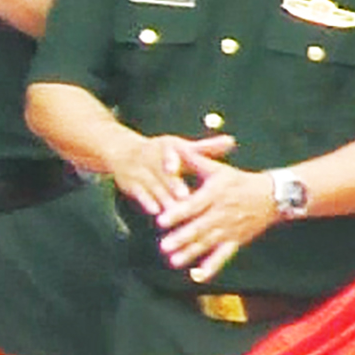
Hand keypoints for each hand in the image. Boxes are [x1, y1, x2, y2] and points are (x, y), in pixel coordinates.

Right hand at [107, 128, 228, 218]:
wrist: (123, 153)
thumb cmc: (160, 152)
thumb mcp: (180, 146)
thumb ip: (205, 148)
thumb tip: (231, 141)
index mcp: (165, 148)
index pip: (166, 153)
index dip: (170, 161)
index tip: (174, 169)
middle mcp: (149, 158)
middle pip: (161, 174)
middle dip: (171, 186)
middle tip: (184, 197)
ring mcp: (138, 172)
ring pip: (152, 187)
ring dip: (162, 198)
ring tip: (175, 211)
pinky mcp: (130, 185)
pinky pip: (139, 195)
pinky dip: (147, 203)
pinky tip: (155, 213)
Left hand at [155, 146, 284, 277]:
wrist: (272, 196)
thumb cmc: (238, 180)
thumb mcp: (217, 168)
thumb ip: (193, 160)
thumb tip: (173, 148)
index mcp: (216, 194)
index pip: (194, 205)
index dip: (177, 213)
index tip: (160, 220)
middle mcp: (222, 213)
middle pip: (199, 228)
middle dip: (181, 238)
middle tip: (163, 246)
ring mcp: (230, 229)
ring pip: (208, 243)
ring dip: (191, 253)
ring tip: (174, 261)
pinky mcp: (237, 241)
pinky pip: (224, 255)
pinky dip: (212, 266)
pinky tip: (199, 275)